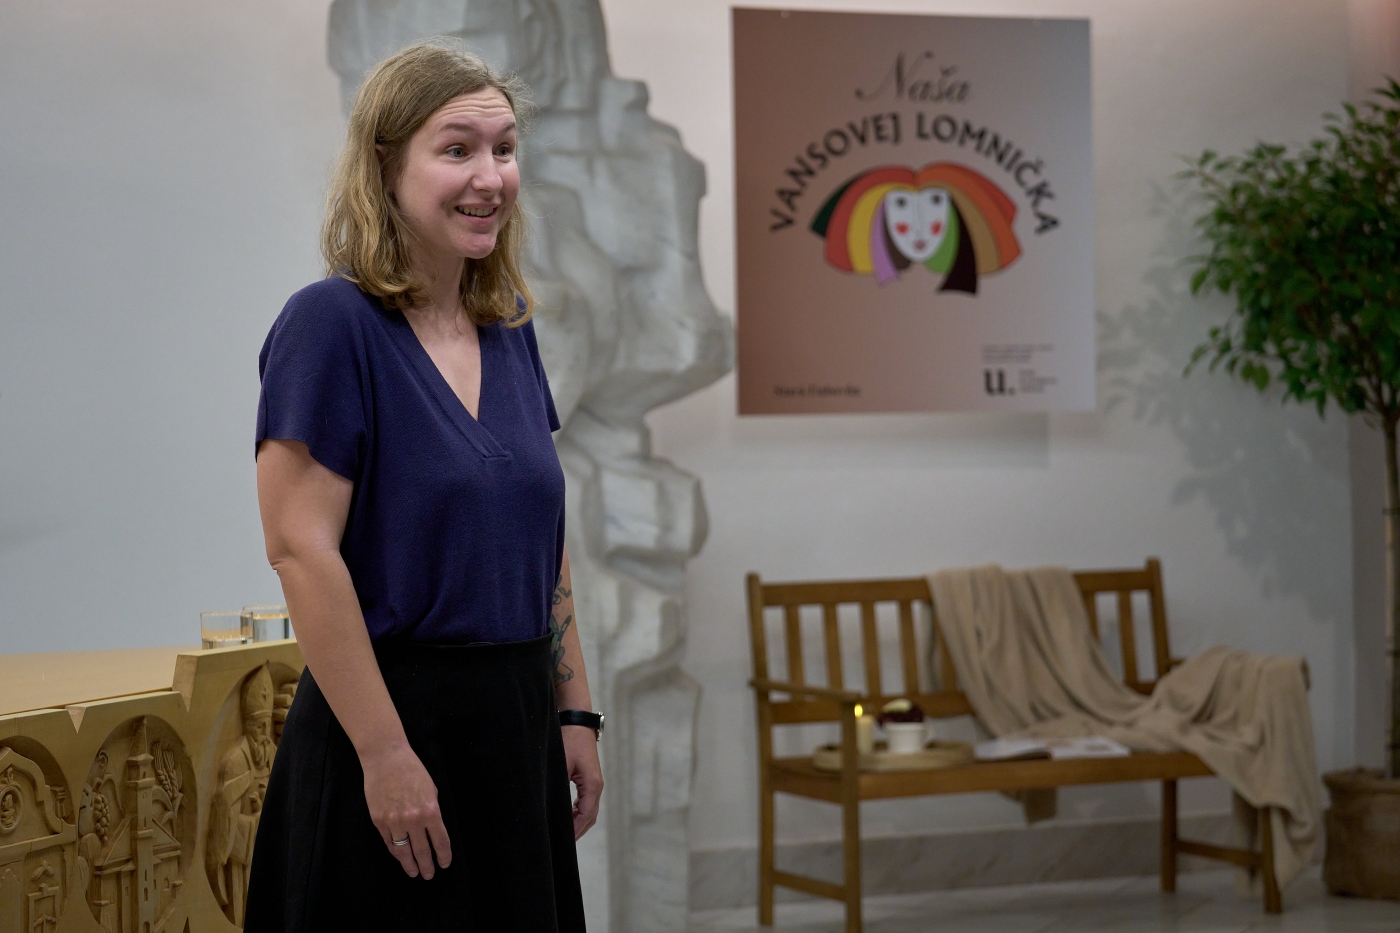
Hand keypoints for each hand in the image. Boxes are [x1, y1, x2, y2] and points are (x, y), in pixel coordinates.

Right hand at [360, 742, 451, 878]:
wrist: (386, 758)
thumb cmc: (412, 770)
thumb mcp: (431, 789)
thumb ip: (433, 811)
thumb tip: (433, 830)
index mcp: (431, 811)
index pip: (440, 841)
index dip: (443, 856)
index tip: (444, 864)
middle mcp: (413, 820)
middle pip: (422, 851)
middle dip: (427, 865)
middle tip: (429, 875)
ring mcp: (394, 821)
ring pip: (403, 851)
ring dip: (409, 865)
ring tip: (414, 872)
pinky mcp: (379, 821)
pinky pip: (389, 842)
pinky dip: (395, 851)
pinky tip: (400, 856)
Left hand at [562, 725, 602, 838]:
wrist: (576, 719)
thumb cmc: (568, 739)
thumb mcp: (561, 764)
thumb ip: (559, 787)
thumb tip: (550, 808)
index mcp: (592, 784)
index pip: (586, 815)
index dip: (575, 830)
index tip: (564, 841)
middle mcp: (596, 785)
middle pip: (590, 816)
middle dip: (577, 830)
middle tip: (562, 844)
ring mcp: (594, 781)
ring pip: (589, 810)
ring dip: (578, 822)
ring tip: (564, 834)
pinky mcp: (589, 777)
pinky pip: (586, 801)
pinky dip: (578, 812)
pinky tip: (567, 817)